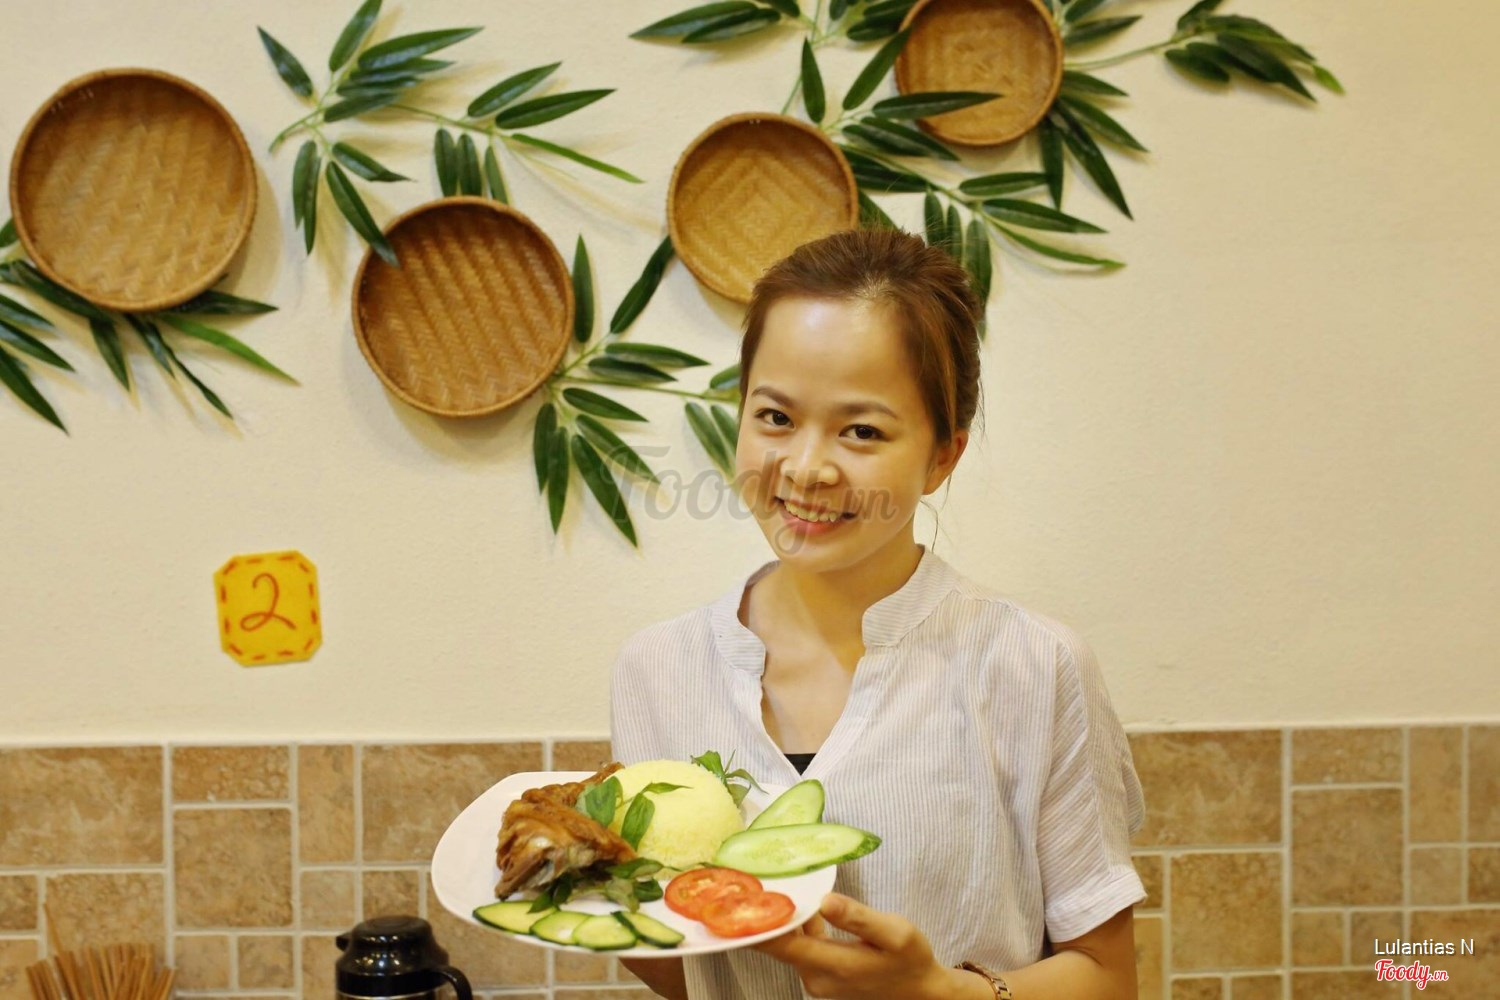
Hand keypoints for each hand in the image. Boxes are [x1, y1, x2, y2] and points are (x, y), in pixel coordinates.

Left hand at [752, 892, 957, 999]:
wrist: (921, 993)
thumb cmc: (910, 959)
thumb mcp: (894, 932)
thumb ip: (858, 917)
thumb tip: (825, 900)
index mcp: (830, 964)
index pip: (779, 944)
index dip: (756, 922)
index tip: (739, 897)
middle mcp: (815, 977)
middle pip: (778, 943)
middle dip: (763, 914)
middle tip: (749, 878)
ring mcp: (817, 979)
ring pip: (788, 944)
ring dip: (779, 919)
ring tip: (767, 884)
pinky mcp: (822, 976)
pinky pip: (800, 947)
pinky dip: (795, 927)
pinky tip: (795, 904)